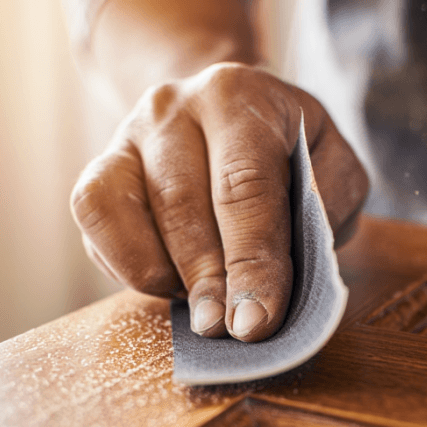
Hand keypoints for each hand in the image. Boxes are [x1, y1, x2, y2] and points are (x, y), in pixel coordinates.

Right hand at [71, 62, 367, 341]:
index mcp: (238, 96)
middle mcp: (173, 107)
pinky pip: (97, 226)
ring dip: (169, 278)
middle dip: (207, 280)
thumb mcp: (329, 158)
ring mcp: (126, 136)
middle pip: (183, 204)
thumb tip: (303, 259)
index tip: (257, 320)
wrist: (223, 115)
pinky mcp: (97, 172)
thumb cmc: (284, 150)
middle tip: (226, 330)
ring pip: (132, 217)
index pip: (244, 185)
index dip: (251, 260)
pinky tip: (170, 282)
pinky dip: (130, 268)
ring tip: (205, 312)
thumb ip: (330, 198)